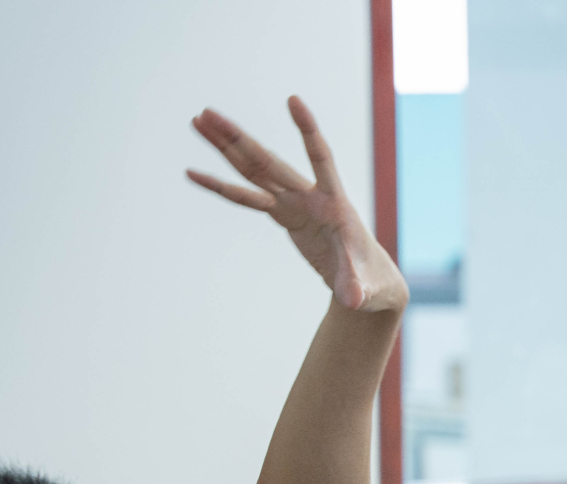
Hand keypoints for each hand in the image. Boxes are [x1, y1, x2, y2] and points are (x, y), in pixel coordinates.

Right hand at [188, 98, 407, 312]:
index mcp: (334, 205)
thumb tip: (353, 300)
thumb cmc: (371, 284)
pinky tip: (194, 174)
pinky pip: (247, 198)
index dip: (308, 132)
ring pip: (254, 170)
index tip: (293, 100)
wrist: (368, 286)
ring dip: (226, 147)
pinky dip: (221, 186)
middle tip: (206, 113)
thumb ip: (356, 288)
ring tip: (197, 122)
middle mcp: (311, 197)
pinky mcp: (284, 216)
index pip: (321, 158)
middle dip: (238, 138)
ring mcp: (295, 204)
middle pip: (269, 161)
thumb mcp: (365, 289)